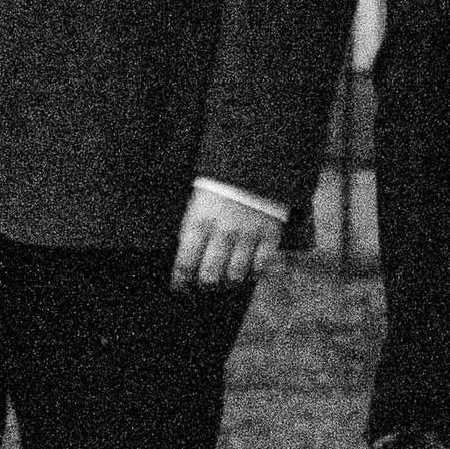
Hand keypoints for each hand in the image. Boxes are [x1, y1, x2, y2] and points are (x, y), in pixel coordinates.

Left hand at [171, 186, 285, 293]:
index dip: (180, 281)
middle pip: (210, 276)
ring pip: (236, 275)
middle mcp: (222, 232)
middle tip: (205, 283)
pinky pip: (262, 266)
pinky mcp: (270, 234)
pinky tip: (250, 271)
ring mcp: (248, 235)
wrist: (255, 160)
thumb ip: (192, 229)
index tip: (180, 288)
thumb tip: (185, 256)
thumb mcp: (197, 202)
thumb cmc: (221, 183)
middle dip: (205, 284)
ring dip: (230, 281)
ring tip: (227, 279)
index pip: (185, 263)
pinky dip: (255, 273)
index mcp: (199, 222)